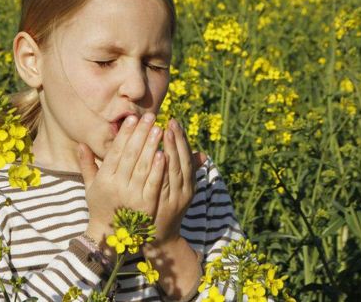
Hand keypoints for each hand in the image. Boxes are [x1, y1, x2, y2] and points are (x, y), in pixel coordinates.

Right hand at [77, 113, 165, 250]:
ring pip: (142, 166)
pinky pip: (152, 184)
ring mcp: (131, 197)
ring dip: (151, 146)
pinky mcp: (146, 206)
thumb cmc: (101, 207)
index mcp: (104, 179)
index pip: (115, 151)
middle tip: (151, 117)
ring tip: (160, 129)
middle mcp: (116, 186)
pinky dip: (158, 169)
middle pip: (130, 155)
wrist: (111, 237)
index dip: (124, 134)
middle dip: (141, 134)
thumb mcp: (91, 186)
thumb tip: (80, 143)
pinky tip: (164, 154)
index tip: (132, 118)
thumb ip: (87, 164)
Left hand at [149, 118, 206, 245]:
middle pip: (182, 161)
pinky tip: (158, 156)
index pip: (186, 157)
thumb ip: (186, 171)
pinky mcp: (164, 206)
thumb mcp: (179, 189)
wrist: (161, 238)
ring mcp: (175, 198)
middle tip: (168, 122)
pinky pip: (164, 185)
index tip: (174, 122)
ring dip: (170, 151)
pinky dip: (163, 170)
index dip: (181, 139)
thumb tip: (202, 154)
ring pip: (175, 170)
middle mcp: (185, 190)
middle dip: (176, 140)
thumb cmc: (167, 208)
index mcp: (189, 184)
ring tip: (162, 132)